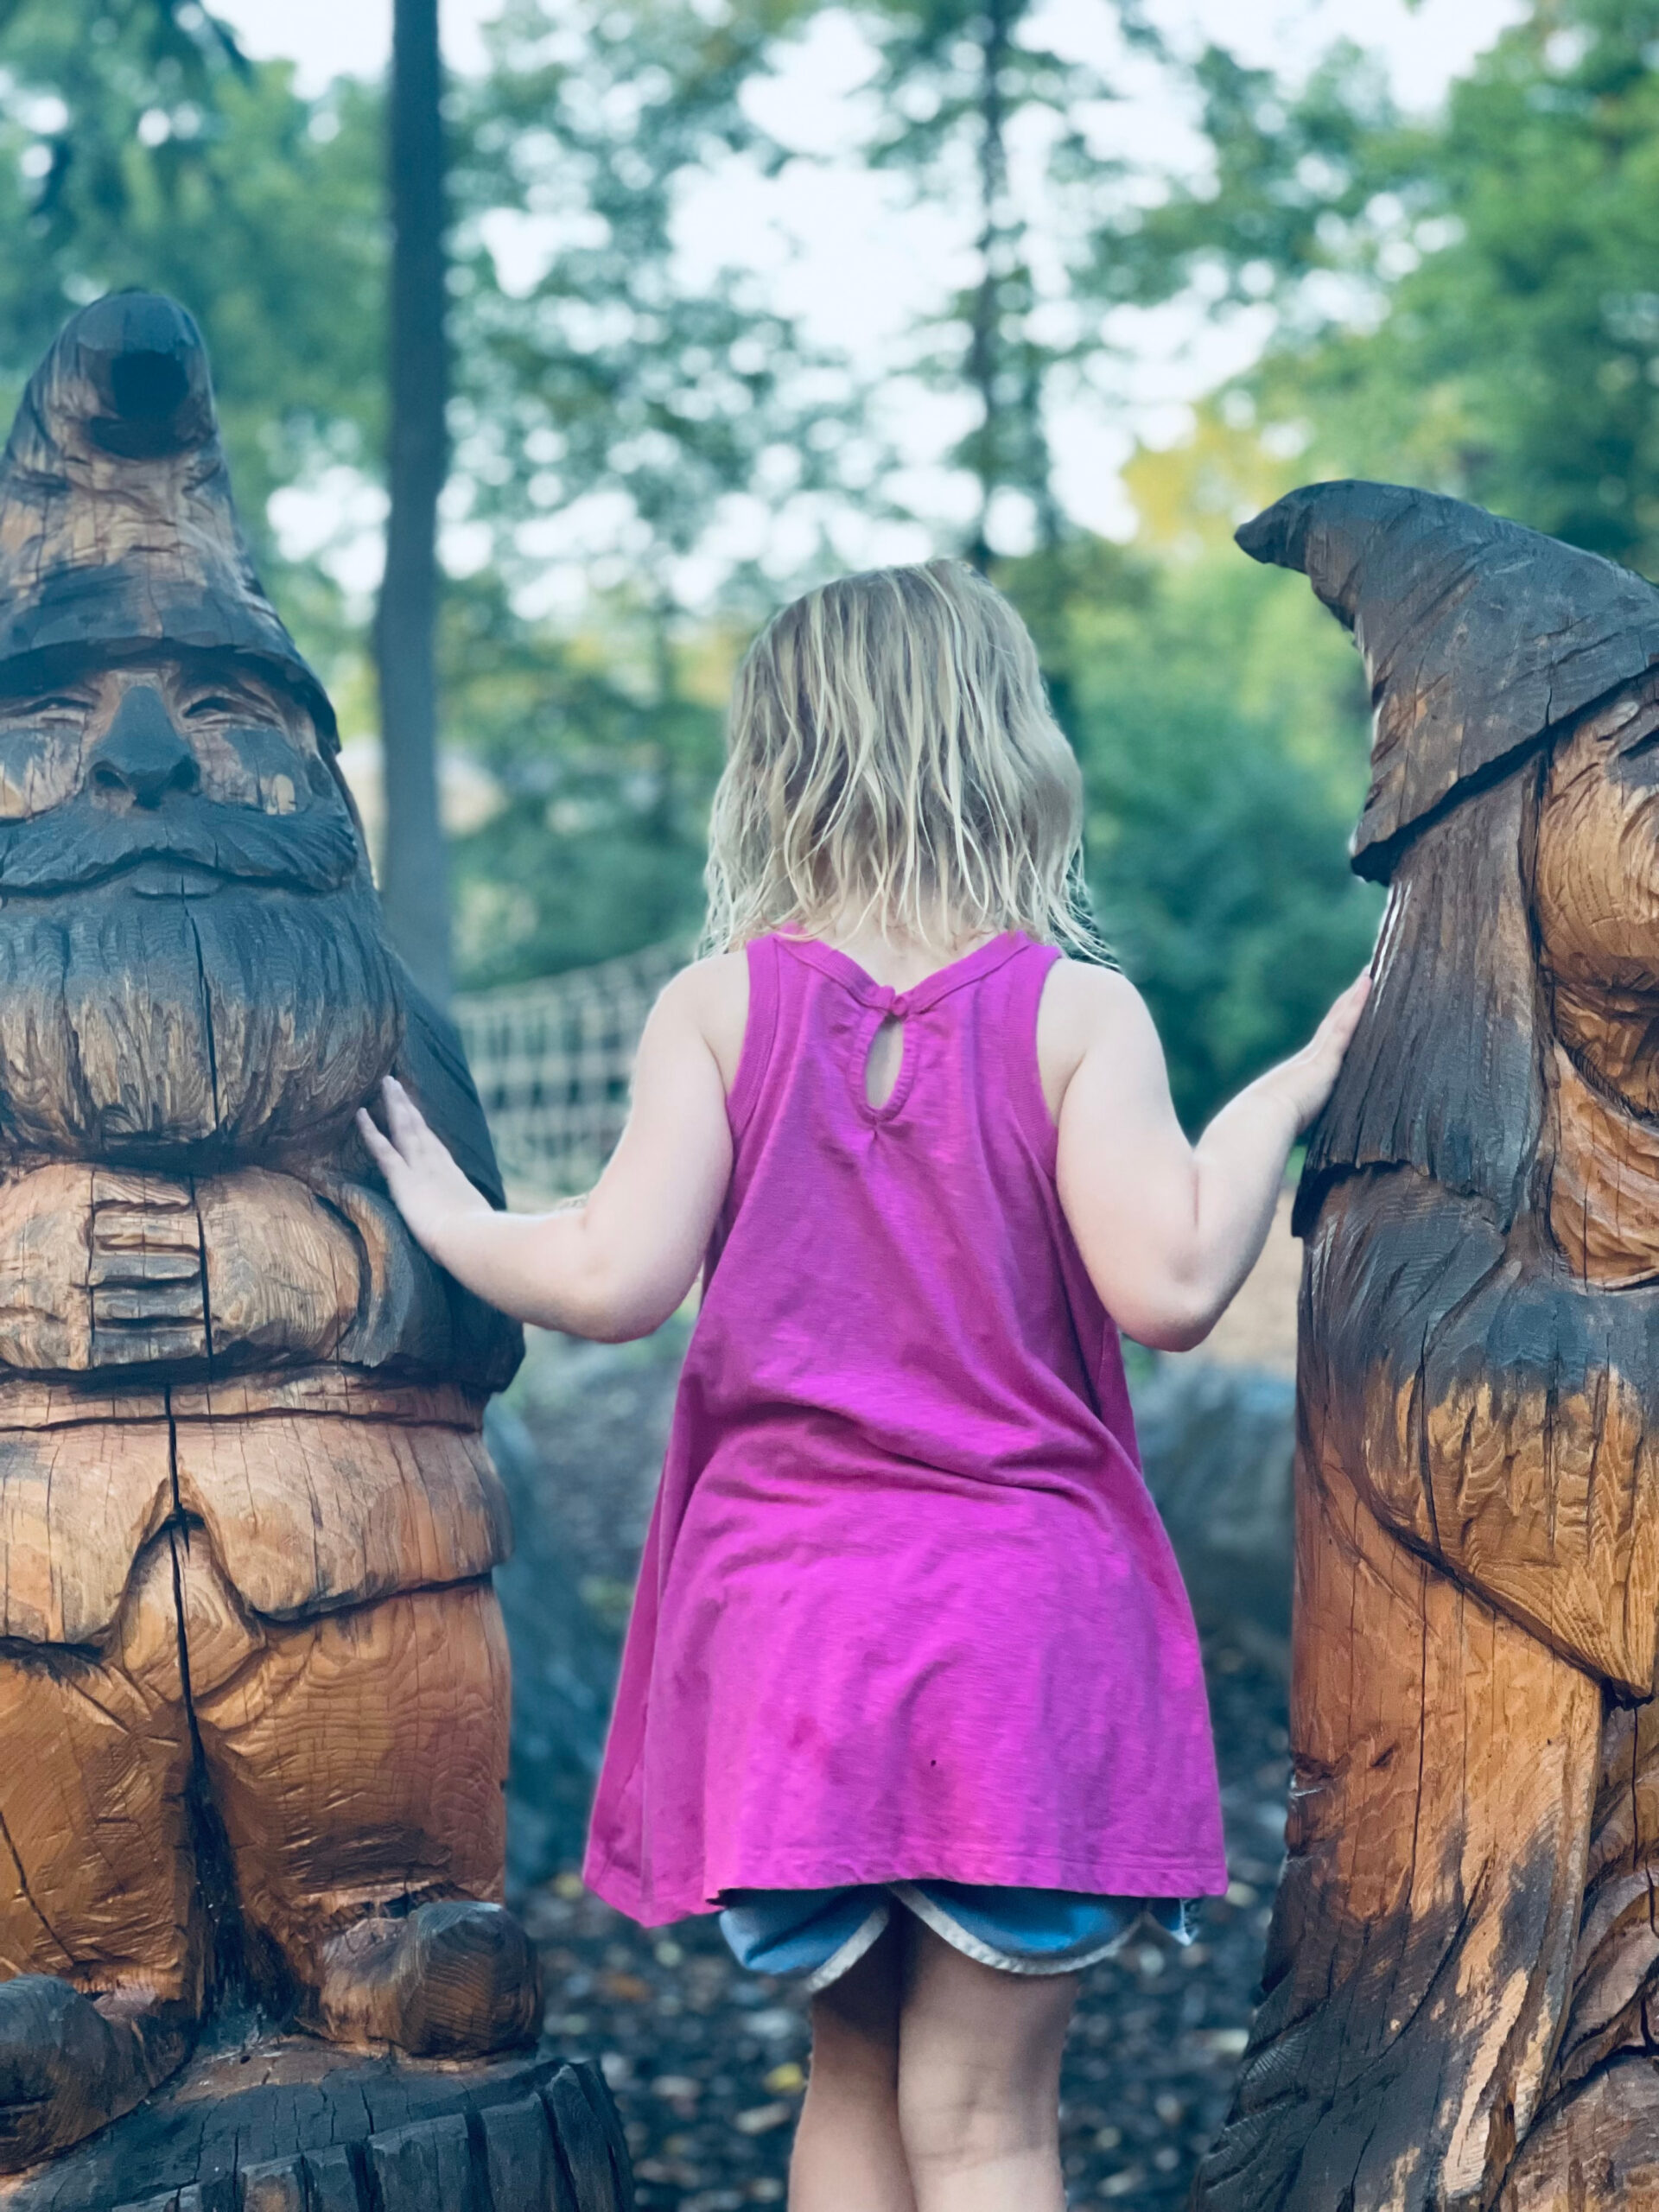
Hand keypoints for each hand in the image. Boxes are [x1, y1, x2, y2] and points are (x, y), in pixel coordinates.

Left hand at [356, 1076, 490, 1260]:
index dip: (423, 1127)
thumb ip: (474, 1220)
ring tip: (385, 1083)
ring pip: (404, 1128)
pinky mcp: (403, 1178)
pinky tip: (359, 1114)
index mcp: (453, 1176)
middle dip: (407, 1105)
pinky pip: (382, 1148)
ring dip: (394, 1104)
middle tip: (396, 1084)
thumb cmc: (479, 1239)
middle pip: (419, 1127)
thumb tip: (486, 1228)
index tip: (415, 1112)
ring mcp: (420, 1168)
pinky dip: (370, 1130)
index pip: (434, 1146)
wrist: (472, 1239)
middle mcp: (437, 1164)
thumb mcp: (479, 1225)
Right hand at [1267, 972, 1372, 1133]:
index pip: (1325, 1043)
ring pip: (1341, 1017)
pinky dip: (1356, 1004)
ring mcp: (1317, 1056)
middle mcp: (1308, 1058)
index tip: (1345, 1006)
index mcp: (1301, 1074)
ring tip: (1370, 973)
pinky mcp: (1325, 1059)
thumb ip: (1291, 1126)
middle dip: (1348, 1001)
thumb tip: (1287, 1148)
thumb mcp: (1284, 1126)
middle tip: (1365, 977)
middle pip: (1334, 1022)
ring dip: (1355, 995)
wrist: (1258, 1124)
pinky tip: (1367, 983)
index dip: (1336, 1022)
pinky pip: (1345, 1025)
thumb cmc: (1265, 1131)